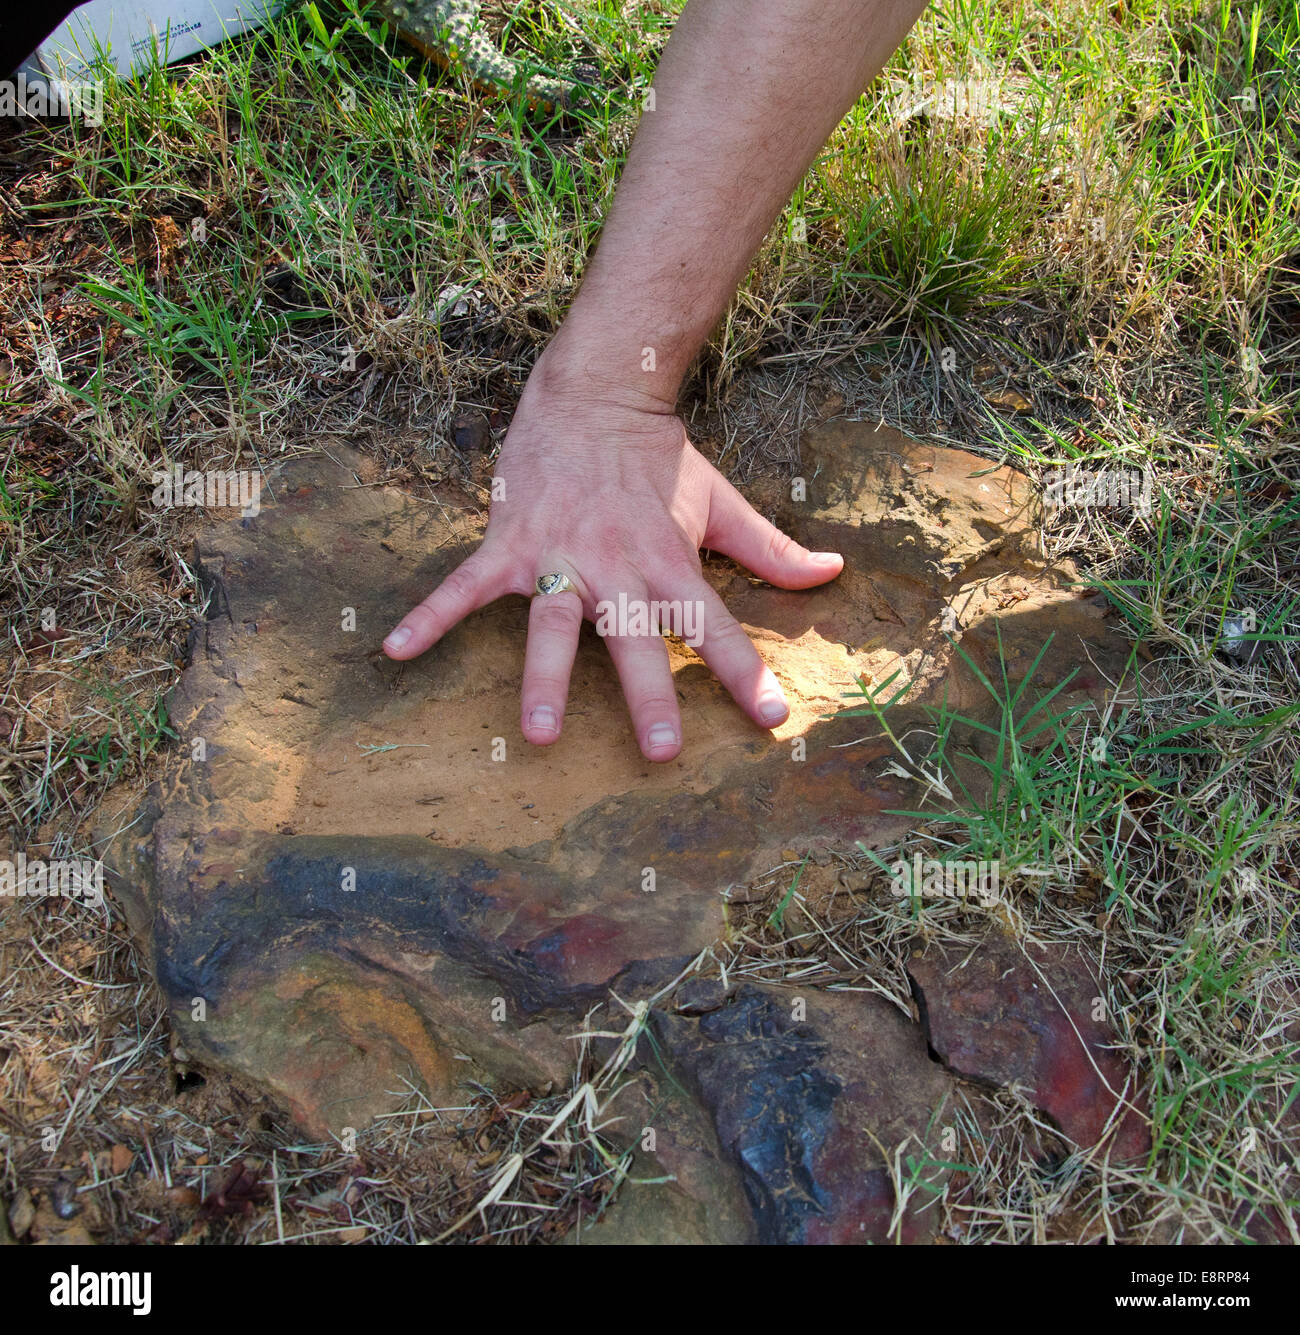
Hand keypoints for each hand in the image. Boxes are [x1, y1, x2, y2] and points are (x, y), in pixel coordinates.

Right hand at [383, 372, 843, 761]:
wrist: (595, 389)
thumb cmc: (659, 457)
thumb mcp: (719, 500)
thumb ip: (771, 549)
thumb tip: (833, 573)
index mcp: (669, 558)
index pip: (713, 623)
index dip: (743, 671)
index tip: (771, 720)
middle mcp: (618, 564)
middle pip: (637, 636)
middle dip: (649, 693)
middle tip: (661, 750)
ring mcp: (560, 555)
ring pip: (555, 625)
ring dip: (547, 678)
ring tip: (539, 736)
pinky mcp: (510, 542)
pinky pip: (466, 585)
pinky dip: (432, 615)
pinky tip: (396, 650)